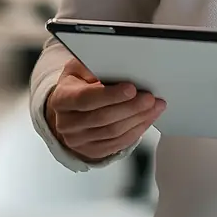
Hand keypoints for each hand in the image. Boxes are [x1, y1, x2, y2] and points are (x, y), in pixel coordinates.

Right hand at [45, 57, 165, 161]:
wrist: (70, 108)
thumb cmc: (78, 84)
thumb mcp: (78, 69)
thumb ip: (93, 65)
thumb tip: (114, 64)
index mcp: (61, 99)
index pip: (85, 99)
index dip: (110, 95)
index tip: (131, 88)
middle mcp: (66, 123)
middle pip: (103, 117)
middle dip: (130, 107)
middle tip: (150, 97)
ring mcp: (78, 141)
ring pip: (113, 132)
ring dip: (138, 119)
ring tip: (154, 106)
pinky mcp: (92, 151)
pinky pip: (118, 144)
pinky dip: (136, 130)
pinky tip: (147, 118)